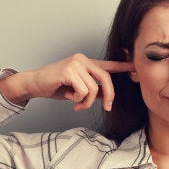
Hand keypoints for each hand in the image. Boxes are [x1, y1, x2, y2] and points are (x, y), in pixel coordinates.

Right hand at [0, 53, 133, 110]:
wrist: (34, 84)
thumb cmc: (55, 86)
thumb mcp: (76, 89)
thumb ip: (91, 89)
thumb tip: (104, 96)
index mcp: (85, 63)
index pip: (107, 65)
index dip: (122, 66)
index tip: (134, 67)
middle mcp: (82, 60)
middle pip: (105, 79)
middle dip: (109, 96)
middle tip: (107, 108)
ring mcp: (76, 64)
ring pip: (94, 89)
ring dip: (87, 101)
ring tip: (76, 103)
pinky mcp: (69, 70)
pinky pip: (84, 90)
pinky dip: (79, 99)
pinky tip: (69, 97)